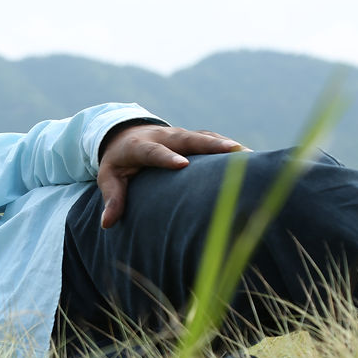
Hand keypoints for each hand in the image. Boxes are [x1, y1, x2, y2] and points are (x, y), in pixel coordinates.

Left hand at [97, 123, 248, 228]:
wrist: (124, 134)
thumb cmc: (117, 161)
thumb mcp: (108, 177)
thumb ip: (112, 197)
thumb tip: (107, 224)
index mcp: (139, 146)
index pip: (154, 151)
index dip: (167, 157)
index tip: (182, 165)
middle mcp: (163, 136)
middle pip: (187, 138)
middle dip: (209, 144)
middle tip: (232, 150)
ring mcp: (180, 135)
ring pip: (205, 137)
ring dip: (226, 144)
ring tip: (251, 155)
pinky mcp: (192, 138)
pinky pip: (212, 139)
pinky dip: (229, 146)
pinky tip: (250, 157)